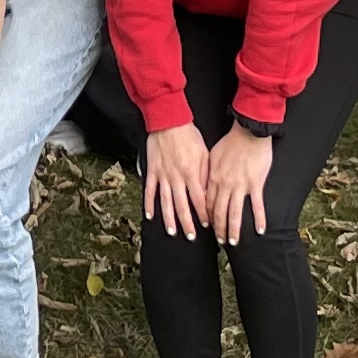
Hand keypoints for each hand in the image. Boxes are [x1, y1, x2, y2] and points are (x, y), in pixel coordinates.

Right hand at [142, 121, 211, 236]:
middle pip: (183, 206)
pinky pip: (150, 191)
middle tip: (191, 236)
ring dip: (169, 219)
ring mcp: (163, 175)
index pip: (199, 200)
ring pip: (166, 202)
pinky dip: (149, 204)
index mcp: (192, 173)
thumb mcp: (204, 154)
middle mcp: (177, 178)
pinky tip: (150, 216)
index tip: (208, 225)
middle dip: (188, 223)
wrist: (169, 121)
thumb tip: (208, 193)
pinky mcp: (152, 171)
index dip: (204, 214)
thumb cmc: (189, 136)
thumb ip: (206, 174)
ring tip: (172, 232)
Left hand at [202, 126, 277, 242]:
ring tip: (234, 242)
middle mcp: (225, 185)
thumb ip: (207, 173)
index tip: (209, 228)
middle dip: (219, 229)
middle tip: (220, 241)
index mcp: (213, 178)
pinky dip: (258, 219)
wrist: (249, 131)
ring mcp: (240, 186)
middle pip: (219, 212)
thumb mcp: (212, 156)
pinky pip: (256, 206)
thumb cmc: (231, 142)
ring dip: (233, 230)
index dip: (208, 218)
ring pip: (235, 213)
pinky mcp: (255, 184)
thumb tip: (203, 186)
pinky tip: (260, 231)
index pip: (207, 204)